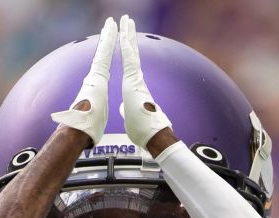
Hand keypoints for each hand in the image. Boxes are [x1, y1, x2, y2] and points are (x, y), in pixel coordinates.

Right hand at [50, 17, 116, 146]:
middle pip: (102, 55)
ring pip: (102, 52)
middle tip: (109, 25)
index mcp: (96, 88)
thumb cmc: (86, 129)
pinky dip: (107, 42)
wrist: (78, 131)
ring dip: (107, 36)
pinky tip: (110, 31)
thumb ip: (94, 115)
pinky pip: (104, 54)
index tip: (108, 43)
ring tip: (111, 22)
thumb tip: (91, 120)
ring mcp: (94, 76)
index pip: (103, 68)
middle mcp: (93, 79)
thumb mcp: (94, 120)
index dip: (105, 55)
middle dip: (106, 40)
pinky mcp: (97, 76)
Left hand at [118, 14, 172, 148]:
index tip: (127, 38)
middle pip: (133, 53)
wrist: (154, 135)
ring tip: (126, 19)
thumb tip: (125, 109)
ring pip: (131, 52)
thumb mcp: (131, 119)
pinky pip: (129, 58)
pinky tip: (124, 33)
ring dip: (128, 35)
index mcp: (135, 87)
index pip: (130, 64)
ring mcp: (137, 78)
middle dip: (130, 36)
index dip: (129, 51)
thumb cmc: (144, 130)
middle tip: (128, 21)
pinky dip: (126, 46)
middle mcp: (138, 79)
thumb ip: (128, 111)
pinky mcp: (134, 80)